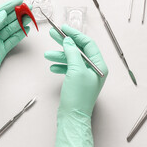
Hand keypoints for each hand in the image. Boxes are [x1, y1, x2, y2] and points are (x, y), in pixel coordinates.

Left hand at [0, 0, 30, 125]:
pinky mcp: (0, 51)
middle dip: (16, 14)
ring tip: (29, 17)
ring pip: (10, 29)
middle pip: (5, 20)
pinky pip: (12, 40)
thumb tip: (1, 14)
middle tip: (28, 8)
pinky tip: (25, 29)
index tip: (19, 1)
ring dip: (20, 23)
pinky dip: (19, 34)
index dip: (8, 6)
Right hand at [44, 25, 107, 146]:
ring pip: (71, 59)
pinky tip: (53, 67)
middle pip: (78, 50)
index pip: (88, 44)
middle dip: (65, 43)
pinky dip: (60, 66)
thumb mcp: (76, 70)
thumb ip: (72, 53)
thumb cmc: (78, 96)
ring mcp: (85, 76)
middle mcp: (93, 69)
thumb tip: (69, 41)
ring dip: (60, 56)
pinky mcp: (77, 82)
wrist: (72, 117)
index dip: (75, 35)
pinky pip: (68, 69)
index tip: (64, 29)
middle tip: (53, 35)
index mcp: (98, 65)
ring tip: (47, 55)